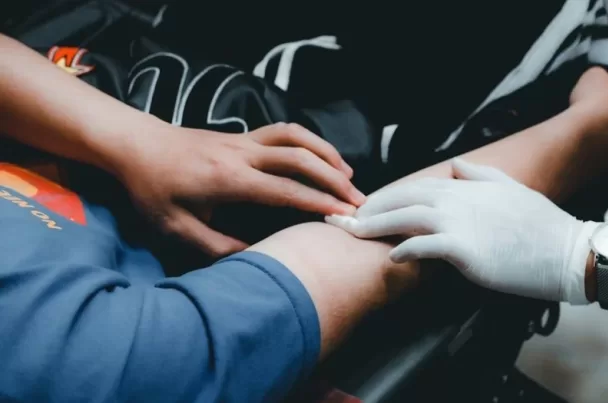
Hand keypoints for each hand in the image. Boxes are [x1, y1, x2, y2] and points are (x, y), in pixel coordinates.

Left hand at [117, 122, 364, 256]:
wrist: (136, 145)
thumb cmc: (153, 189)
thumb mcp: (175, 228)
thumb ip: (215, 246)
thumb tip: (255, 257)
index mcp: (228, 180)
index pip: (284, 190)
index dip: (317, 203)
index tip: (344, 216)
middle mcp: (243, 155)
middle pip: (300, 159)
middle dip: (334, 180)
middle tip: (358, 201)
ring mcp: (244, 140)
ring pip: (297, 138)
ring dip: (327, 154)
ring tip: (349, 176)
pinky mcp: (243, 135)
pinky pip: (285, 132)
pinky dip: (310, 142)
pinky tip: (321, 157)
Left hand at [326, 159, 598, 303]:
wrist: (566, 251)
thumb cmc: (540, 225)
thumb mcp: (511, 188)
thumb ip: (480, 174)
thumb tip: (455, 165)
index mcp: (467, 186)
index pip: (415, 186)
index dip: (387, 196)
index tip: (366, 204)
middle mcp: (458, 199)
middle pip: (402, 199)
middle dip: (370, 208)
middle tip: (345, 219)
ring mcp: (459, 222)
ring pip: (405, 218)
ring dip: (375, 226)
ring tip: (353, 234)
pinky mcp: (464, 249)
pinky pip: (424, 247)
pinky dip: (404, 250)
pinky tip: (391, 258)